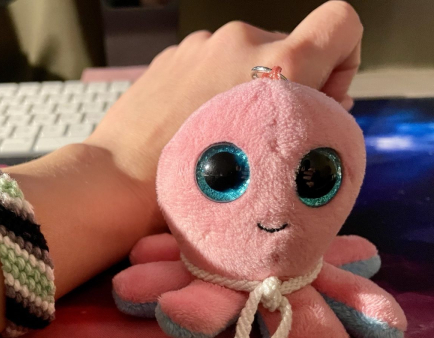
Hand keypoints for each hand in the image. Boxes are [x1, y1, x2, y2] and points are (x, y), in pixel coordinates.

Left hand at [85, 0, 362, 219]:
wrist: (120, 181)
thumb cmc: (203, 188)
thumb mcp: (277, 159)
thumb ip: (312, 116)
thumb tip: (323, 97)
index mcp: (280, 65)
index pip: (342, 23)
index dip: (342, 60)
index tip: (318, 98)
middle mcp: (243, 40)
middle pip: (291, 48)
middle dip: (288, 84)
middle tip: (261, 132)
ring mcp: (203, 43)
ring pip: (248, 57)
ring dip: (246, 86)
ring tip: (220, 132)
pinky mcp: (174, 53)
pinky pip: (212, 61)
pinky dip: (213, 85)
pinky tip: (193, 121)